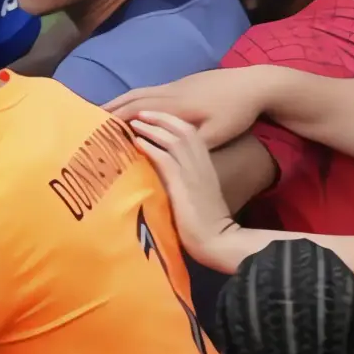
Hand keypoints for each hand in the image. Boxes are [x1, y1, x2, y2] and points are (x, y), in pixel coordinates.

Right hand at [103, 67, 277, 148]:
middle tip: (85, 123)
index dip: (113, 122)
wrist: (256, 84)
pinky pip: (149, 90)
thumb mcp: (216, 135)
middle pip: (130, 99)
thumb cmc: (236, 112)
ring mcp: (175, 85)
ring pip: (138, 92)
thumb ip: (188, 144)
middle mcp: (169, 92)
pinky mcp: (182, 83)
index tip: (93, 133)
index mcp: (174, 107)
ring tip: (100, 114)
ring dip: (118, 102)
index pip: (134, 112)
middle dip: (107, 111)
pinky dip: (133, 98)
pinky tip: (132, 106)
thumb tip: (164, 154)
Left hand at [127, 111, 244, 272]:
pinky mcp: (183, 184)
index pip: (190, 133)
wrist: (218, 240)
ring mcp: (193, 172)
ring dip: (152, 128)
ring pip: (172, 139)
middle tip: (141, 112)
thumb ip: (184, 180)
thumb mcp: (196, 195)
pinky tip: (137, 142)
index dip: (172, 121)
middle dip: (161, 117)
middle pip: (182, 128)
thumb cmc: (206, 225)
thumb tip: (164, 175)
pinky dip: (150, 147)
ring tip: (134, 122)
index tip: (154, 117)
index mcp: (206, 164)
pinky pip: (165, 158)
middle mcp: (201, 163)